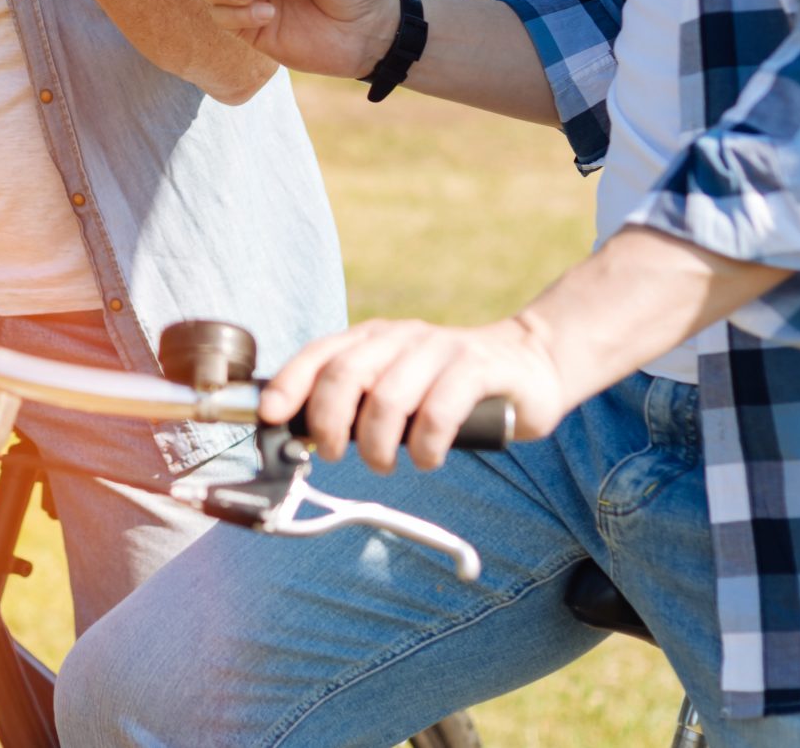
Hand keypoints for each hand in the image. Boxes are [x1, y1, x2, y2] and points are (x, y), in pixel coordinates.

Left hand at [259, 314, 568, 471]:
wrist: (529, 361)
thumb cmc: (449, 386)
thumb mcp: (398, 387)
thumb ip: (359, 403)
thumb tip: (305, 435)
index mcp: (374, 338)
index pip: (320, 353)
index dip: (289, 384)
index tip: (269, 417)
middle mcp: (402, 337)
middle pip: (346, 374)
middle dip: (330, 422)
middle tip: (335, 454)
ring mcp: (441, 348)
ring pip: (389, 396)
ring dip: (378, 444)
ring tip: (385, 463)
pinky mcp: (479, 367)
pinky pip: (440, 410)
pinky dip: (426, 445)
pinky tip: (428, 458)